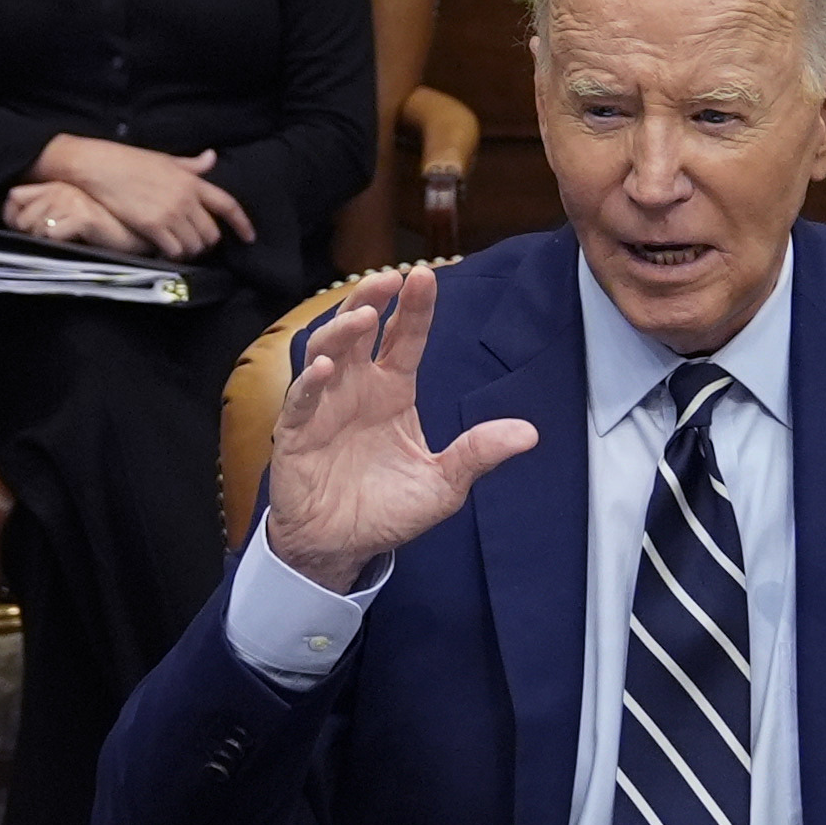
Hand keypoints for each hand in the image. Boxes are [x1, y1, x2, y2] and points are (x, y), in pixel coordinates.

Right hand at [21, 137, 242, 255]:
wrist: (97, 166)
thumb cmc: (128, 160)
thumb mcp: (165, 158)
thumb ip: (191, 165)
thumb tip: (211, 158)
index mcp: (191, 180)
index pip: (227, 204)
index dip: (242, 223)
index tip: (250, 237)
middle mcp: (185, 198)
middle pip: (211, 233)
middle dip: (206, 243)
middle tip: (196, 245)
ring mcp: (170, 213)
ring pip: (194, 246)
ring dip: (189, 252)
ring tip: (178, 248)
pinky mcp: (152, 226)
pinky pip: (174, 251)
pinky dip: (173, 256)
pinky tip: (164, 252)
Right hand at [259, 272, 540, 580]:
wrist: (341, 548)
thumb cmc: (387, 511)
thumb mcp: (443, 484)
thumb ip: (478, 453)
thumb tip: (529, 434)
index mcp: (393, 390)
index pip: (406, 339)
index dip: (415, 308)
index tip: (425, 276)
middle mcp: (358, 388)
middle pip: (361, 329)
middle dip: (372, 299)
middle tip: (388, 278)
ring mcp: (324, 406)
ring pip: (327, 352)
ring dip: (342, 331)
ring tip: (364, 317)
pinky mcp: (297, 433)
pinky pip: (300, 400)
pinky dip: (309, 383)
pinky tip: (323, 369)